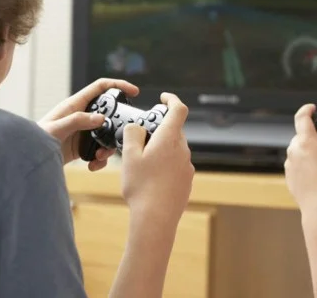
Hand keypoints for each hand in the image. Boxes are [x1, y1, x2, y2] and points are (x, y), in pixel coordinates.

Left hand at [38, 78, 138, 169]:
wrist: (27, 159)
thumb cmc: (35, 139)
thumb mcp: (57, 128)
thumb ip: (78, 120)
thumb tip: (101, 118)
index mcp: (75, 105)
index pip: (101, 88)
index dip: (118, 86)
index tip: (134, 91)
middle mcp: (81, 116)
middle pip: (109, 114)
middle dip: (116, 126)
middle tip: (121, 137)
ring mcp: (83, 132)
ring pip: (107, 135)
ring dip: (108, 147)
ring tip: (100, 157)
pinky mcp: (82, 146)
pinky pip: (99, 150)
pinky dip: (100, 159)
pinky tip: (93, 165)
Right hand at [119, 92, 194, 224]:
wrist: (156, 218)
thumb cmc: (141, 186)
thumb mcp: (129, 156)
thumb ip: (133, 134)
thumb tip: (138, 127)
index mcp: (170, 139)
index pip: (178, 110)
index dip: (172, 100)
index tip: (163, 98)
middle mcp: (183, 150)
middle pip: (174, 130)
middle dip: (160, 129)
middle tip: (141, 137)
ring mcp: (187, 166)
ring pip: (175, 149)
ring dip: (161, 148)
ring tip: (142, 162)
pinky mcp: (186, 181)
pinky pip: (176, 165)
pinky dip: (165, 164)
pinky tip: (151, 178)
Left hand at [285, 103, 316, 211]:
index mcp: (306, 142)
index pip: (301, 117)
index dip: (307, 109)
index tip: (312, 108)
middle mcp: (294, 150)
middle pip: (301, 135)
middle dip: (312, 135)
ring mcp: (289, 163)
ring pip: (297, 149)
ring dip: (308, 150)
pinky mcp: (288, 175)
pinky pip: (295, 163)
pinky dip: (304, 163)